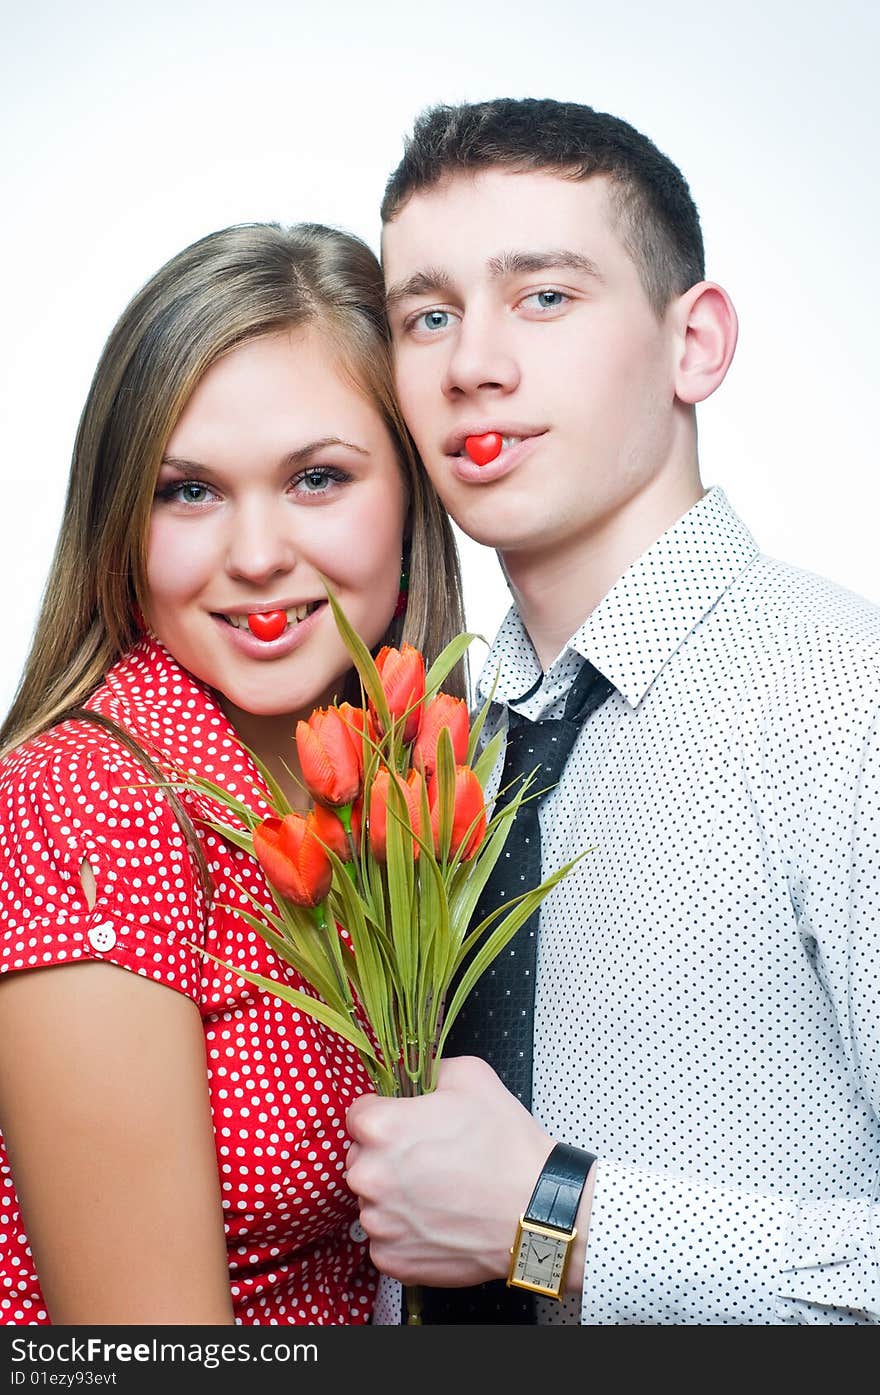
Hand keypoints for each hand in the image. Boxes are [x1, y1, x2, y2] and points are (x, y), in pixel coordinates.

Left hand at [345, 1055, 552, 1286]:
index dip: (384, 1114)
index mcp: (381, 1128)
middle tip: (428, 1159)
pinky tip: (438, 1220)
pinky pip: (385, 1240)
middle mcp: (370, 1176)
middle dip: (386, 1156)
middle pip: (361, 1158)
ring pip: (372, 1201)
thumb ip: (430, 1070)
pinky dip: (406, 1233)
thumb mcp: (471, 1077)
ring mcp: (379, 1223)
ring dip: (395, 1196)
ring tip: (438, 1192)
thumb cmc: (506, 1147)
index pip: (357, 1115)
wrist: (537, 1211)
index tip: (405, 1124)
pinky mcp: (392, 1260)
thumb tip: (419, 1077)